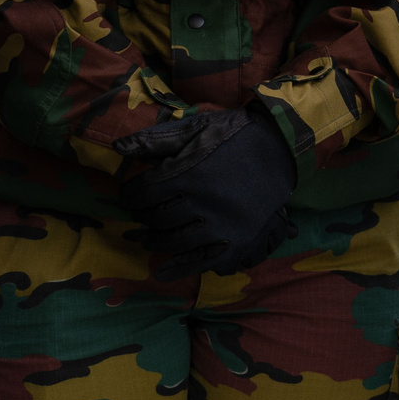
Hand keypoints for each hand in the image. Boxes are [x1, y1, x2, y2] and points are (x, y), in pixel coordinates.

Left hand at [113, 109, 296, 277]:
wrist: (280, 148)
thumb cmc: (234, 135)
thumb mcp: (195, 128)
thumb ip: (156, 141)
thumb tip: (118, 148)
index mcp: (189, 173)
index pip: (144, 193)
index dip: (130, 195)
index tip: (127, 195)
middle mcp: (202, 204)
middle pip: (157, 218)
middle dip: (141, 217)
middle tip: (137, 215)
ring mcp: (221, 226)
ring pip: (175, 242)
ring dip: (154, 241)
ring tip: (145, 238)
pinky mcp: (238, 240)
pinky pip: (203, 261)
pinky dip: (180, 268)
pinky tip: (162, 272)